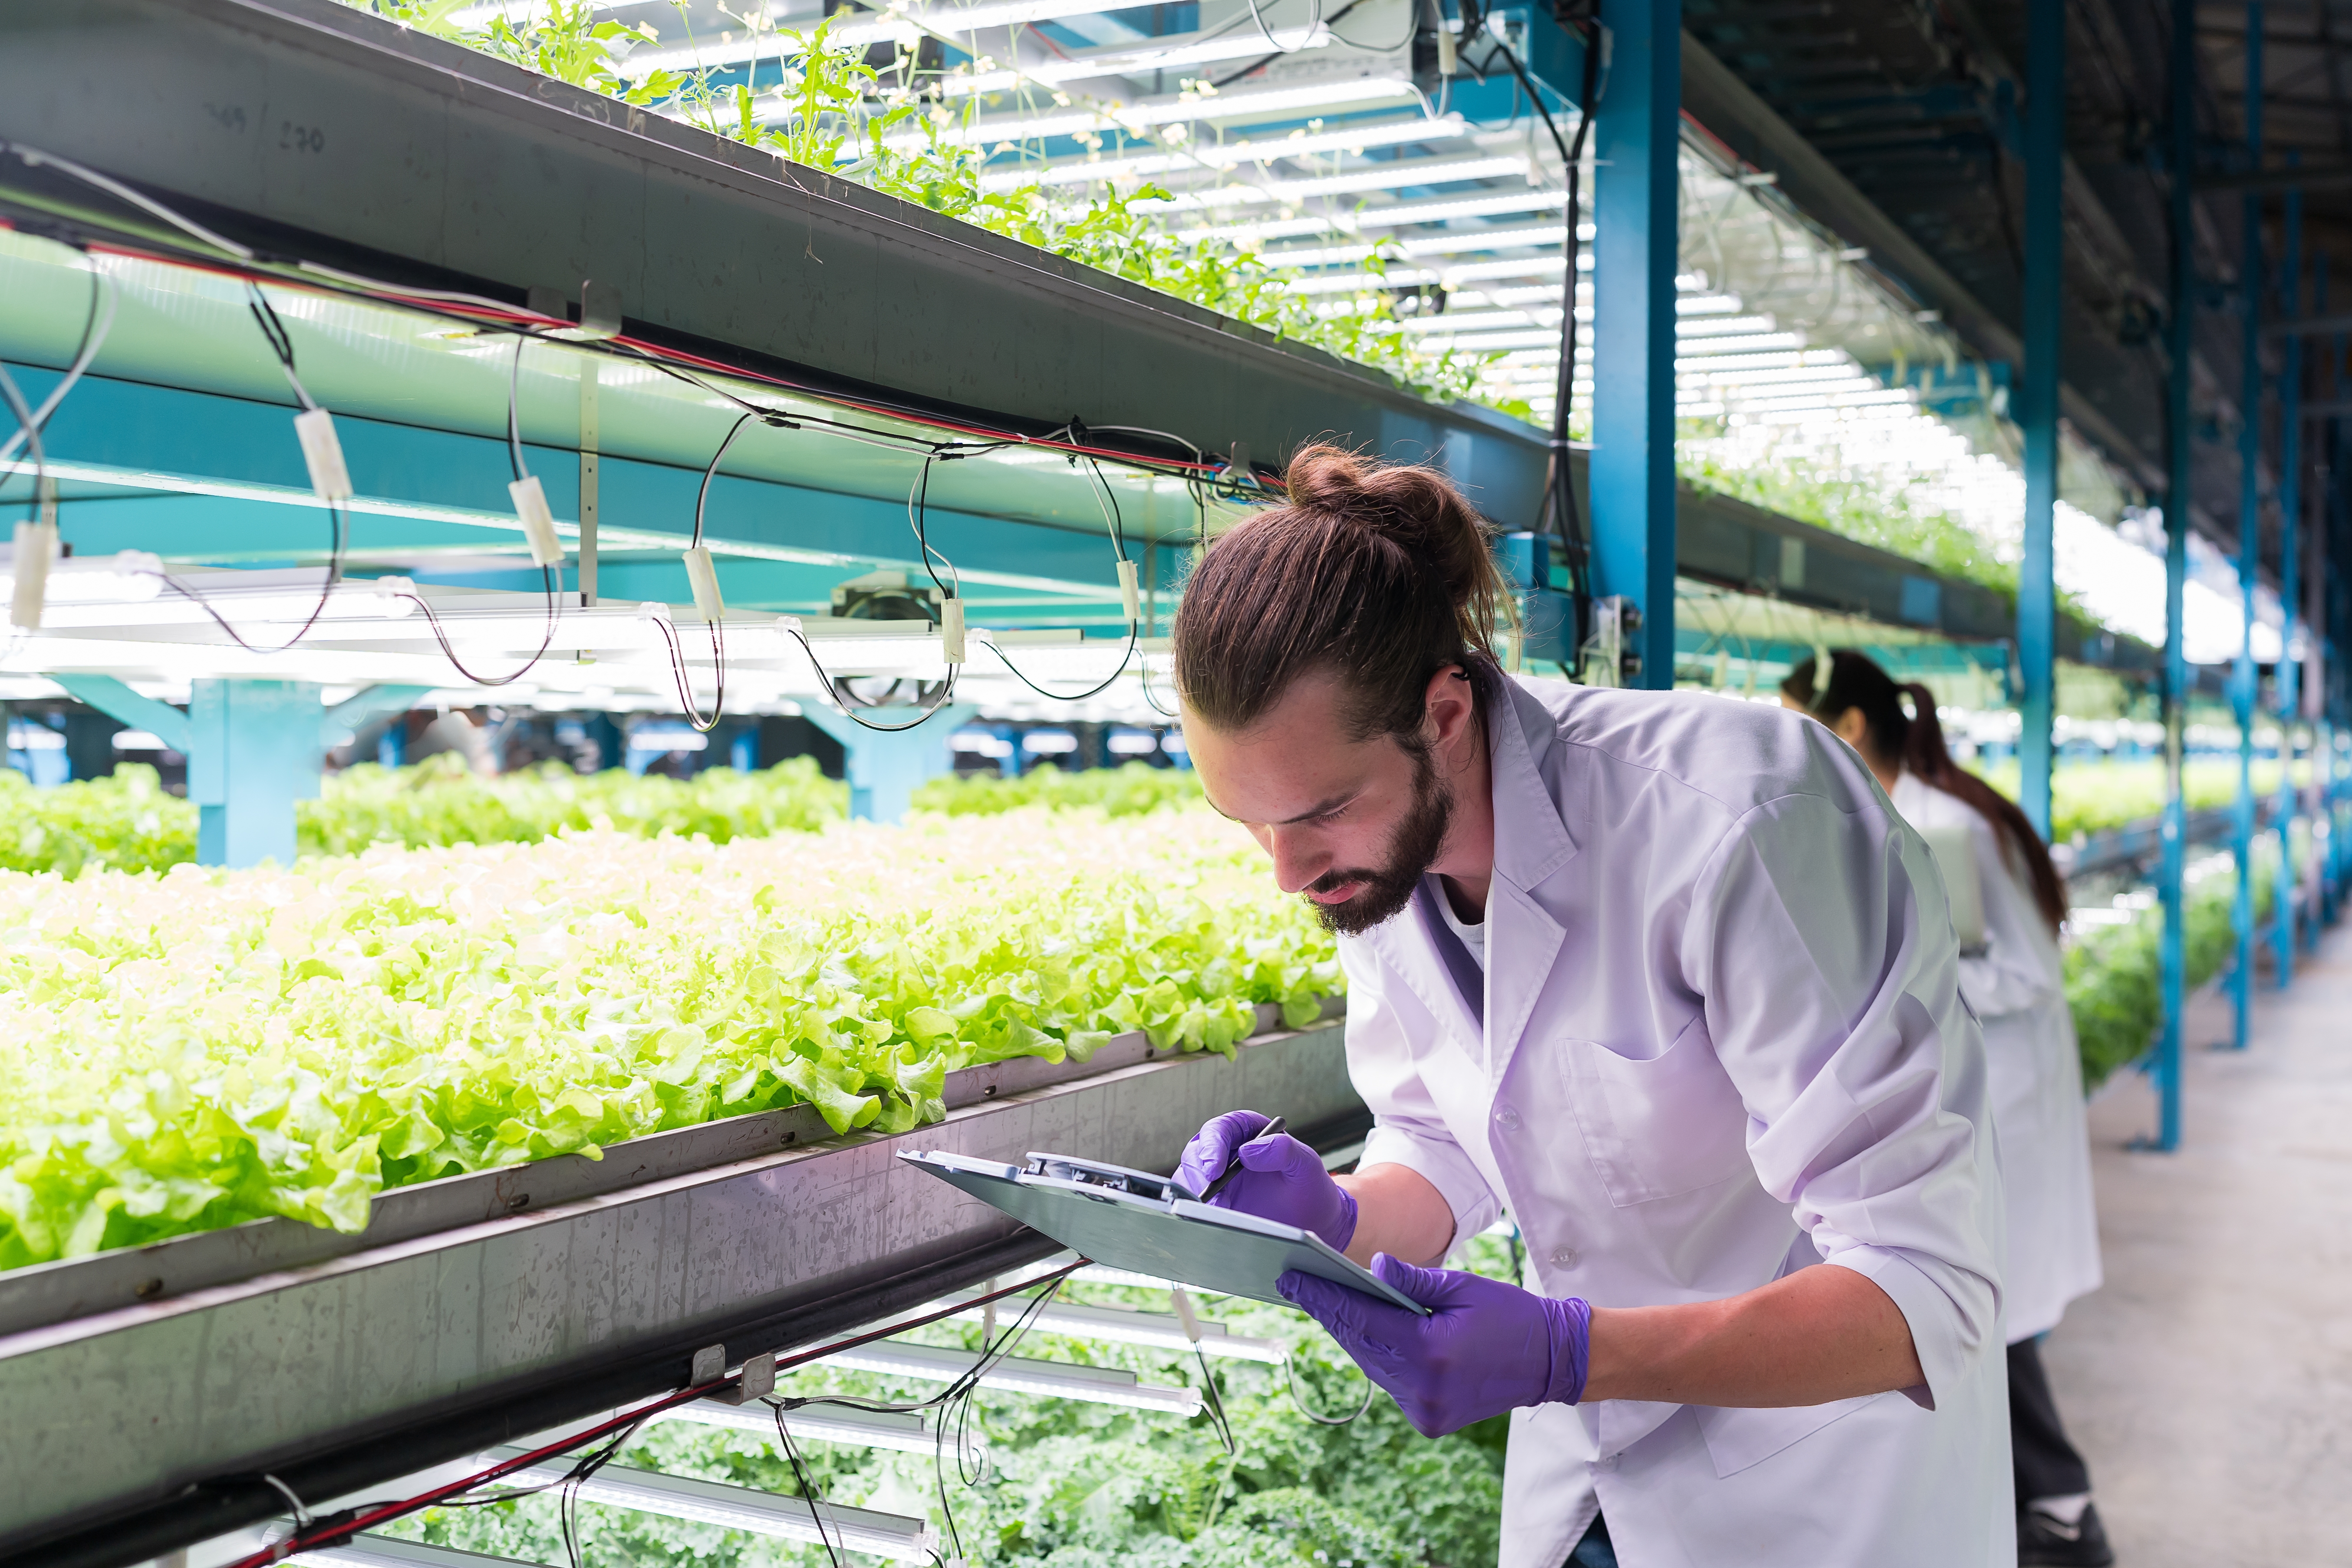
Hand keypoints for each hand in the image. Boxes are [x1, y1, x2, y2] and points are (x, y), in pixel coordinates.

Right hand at [1175, 1109, 1356, 1250]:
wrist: (1312, 1221)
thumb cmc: (1309, 1186)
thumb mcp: (1306, 1164)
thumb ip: (1283, 1150)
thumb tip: (1247, 1151)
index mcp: (1247, 1132)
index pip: (1219, 1129)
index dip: (1212, 1145)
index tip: (1215, 1168)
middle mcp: (1226, 1151)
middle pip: (1195, 1153)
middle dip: (1199, 1174)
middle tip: (1213, 1197)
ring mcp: (1216, 1178)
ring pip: (1187, 1178)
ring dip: (1195, 1195)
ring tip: (1218, 1211)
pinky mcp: (1212, 1202)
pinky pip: (1191, 1203)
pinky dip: (1195, 1212)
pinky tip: (1213, 1221)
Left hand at [1278, 1254, 1589, 1436]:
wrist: (1551, 1361)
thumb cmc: (1509, 1315)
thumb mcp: (1462, 1286)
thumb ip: (1414, 1281)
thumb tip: (1373, 1268)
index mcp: (1431, 1351)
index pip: (1361, 1319)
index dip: (1322, 1297)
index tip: (1290, 1277)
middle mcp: (1423, 1387)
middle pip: (1360, 1344)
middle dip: (1329, 1312)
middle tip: (1298, 1283)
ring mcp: (1425, 1410)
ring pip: (1372, 1366)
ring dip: (1351, 1334)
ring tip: (1324, 1302)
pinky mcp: (1429, 1420)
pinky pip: (1390, 1382)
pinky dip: (1377, 1356)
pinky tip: (1362, 1331)